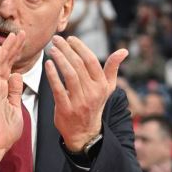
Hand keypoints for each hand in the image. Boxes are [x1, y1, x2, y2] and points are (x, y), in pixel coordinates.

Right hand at [0, 31, 25, 171]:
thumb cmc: (5, 130)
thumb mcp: (15, 107)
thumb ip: (15, 91)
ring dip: (7, 49)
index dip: (17, 53)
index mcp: (2, 89)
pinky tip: (2, 49)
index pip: (10, 67)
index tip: (24, 41)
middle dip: (13, 47)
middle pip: (4, 62)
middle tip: (21, 32)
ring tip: (14, 35)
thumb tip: (17, 75)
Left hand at [45, 35, 127, 150]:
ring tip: (51, 49)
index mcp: (102, 85)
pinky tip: (48, 64)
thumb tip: (124, 51)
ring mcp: (79, 102)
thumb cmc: (94, 104)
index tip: (70, 38)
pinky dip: (52, 75)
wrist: (84, 132)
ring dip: (59, 59)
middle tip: (56, 40)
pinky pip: (58, 89)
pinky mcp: (65, 109)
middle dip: (66, 50)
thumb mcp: (107, 88)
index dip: (80, 47)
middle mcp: (92, 93)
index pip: (91, 61)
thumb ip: (112, 68)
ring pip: (69, 75)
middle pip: (78, 65)